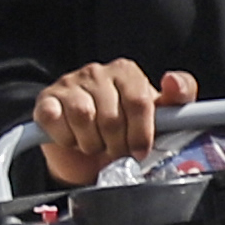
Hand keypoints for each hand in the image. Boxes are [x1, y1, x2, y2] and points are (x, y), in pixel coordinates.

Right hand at [31, 60, 193, 187]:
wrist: (87, 153)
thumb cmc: (126, 130)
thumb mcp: (159, 116)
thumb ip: (178, 98)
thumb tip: (173, 81)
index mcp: (126, 72)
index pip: (139, 101)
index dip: (141, 133)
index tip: (140, 151)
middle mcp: (97, 72)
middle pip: (111, 117)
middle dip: (115, 144)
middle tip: (115, 149)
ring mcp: (69, 84)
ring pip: (83, 117)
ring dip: (91, 143)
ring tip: (95, 144)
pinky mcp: (46, 100)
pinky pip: (54, 119)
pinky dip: (65, 138)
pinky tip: (73, 139)